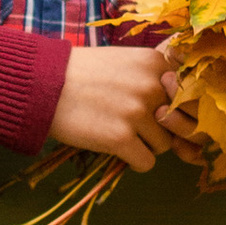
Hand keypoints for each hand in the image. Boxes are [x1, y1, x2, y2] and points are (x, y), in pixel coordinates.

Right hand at [48, 43, 180, 175]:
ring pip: (163, 145)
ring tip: (118, 132)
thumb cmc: (81, 73)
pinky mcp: (121, 138)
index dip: (170, 107)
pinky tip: (115, 148)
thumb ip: (153, 80)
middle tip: (131, 123)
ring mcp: (137, 112)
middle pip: (176, 123)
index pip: (184, 96)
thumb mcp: (124, 62)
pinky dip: (133, 160)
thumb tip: (181, 116)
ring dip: (144, 144)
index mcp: (155, 63)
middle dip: (157, 128)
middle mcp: (152, 86)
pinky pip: (146, 162)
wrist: (41, 83)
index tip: (153, 110)